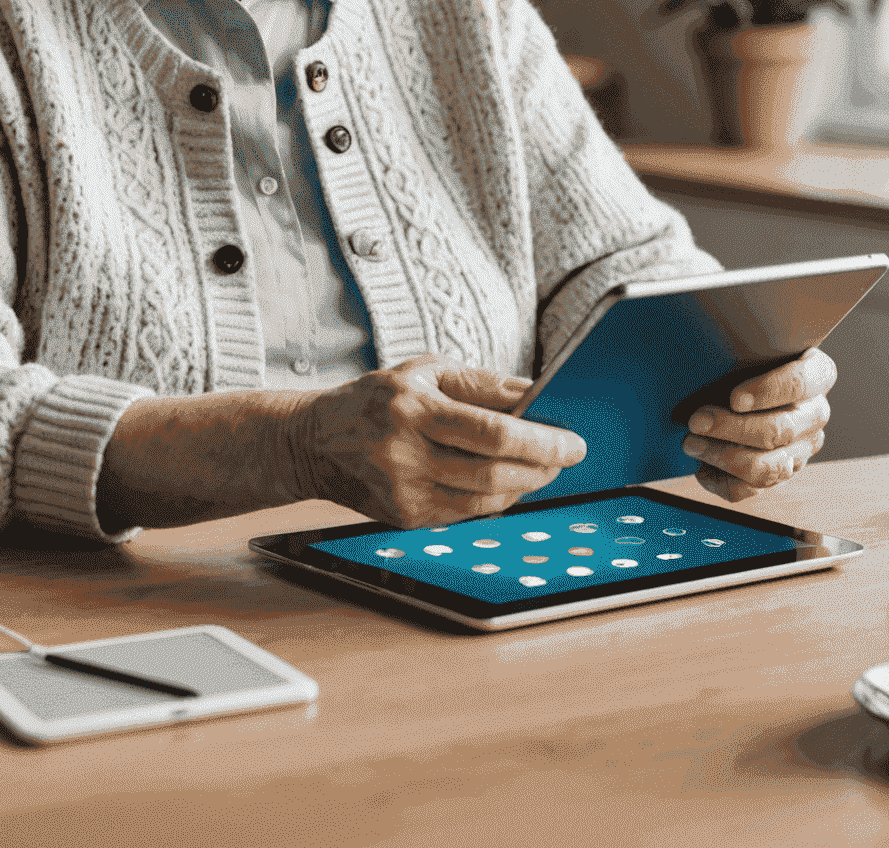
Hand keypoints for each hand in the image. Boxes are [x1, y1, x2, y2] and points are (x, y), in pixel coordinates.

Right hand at [295, 355, 586, 527]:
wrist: (315, 441)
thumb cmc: (379, 397)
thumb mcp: (426, 371)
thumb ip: (483, 384)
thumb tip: (536, 394)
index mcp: (413, 408)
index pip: (492, 432)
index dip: (541, 441)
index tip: (573, 442)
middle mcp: (405, 454)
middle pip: (493, 473)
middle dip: (542, 467)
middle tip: (566, 455)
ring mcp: (403, 492)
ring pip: (483, 500)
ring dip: (524, 486)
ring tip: (543, 467)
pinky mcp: (404, 517)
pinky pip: (465, 515)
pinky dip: (496, 501)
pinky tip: (508, 483)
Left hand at [680, 348, 835, 502]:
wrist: (742, 384)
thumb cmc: (745, 360)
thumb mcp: (749, 346)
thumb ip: (739, 348)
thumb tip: (699, 354)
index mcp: (818, 374)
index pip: (799, 384)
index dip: (767, 393)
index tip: (734, 398)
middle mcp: (815, 414)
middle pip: (780, 430)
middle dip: (732, 429)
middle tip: (696, 421)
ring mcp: (801, 449)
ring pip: (769, 467)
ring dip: (724, 457)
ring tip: (692, 443)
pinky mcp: (781, 474)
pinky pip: (754, 489)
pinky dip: (723, 481)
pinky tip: (702, 467)